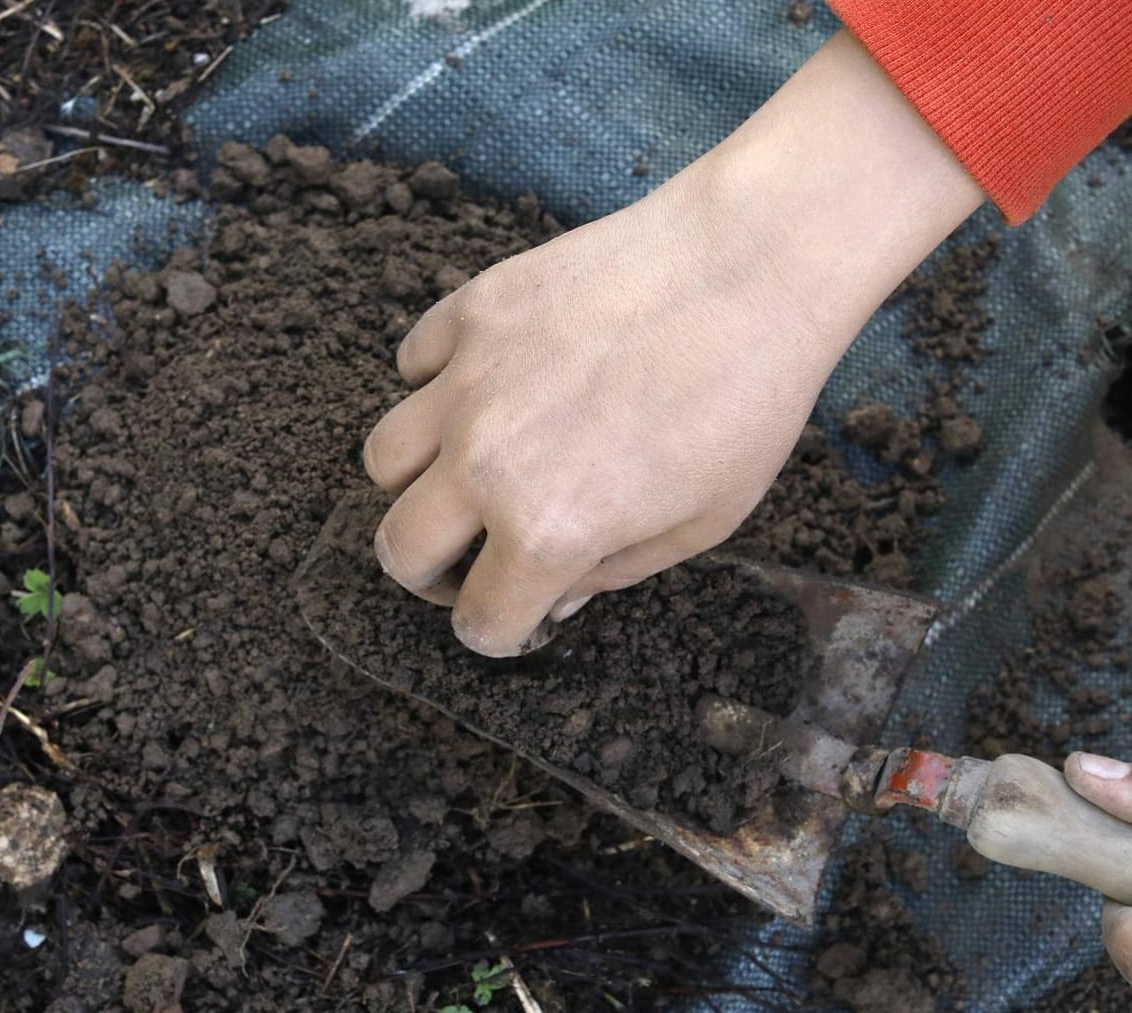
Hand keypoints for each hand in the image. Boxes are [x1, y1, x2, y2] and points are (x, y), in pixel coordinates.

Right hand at [363, 33, 982, 655]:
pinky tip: (491, 382)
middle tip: (474, 554)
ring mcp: (467, 383)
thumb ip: (614, 572)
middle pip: (397, 550)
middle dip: (432, 572)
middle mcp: (484, 464)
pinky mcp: (471, 312)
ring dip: (419, 480)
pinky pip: (412, 364)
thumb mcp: (701, 523)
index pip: (479, 620)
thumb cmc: (744, 402)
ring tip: (471, 468)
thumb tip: (559, 592)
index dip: (503, 627)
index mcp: (546, 532)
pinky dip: (435, 383)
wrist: (748, 266)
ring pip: (382, 460)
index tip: (524, 608)